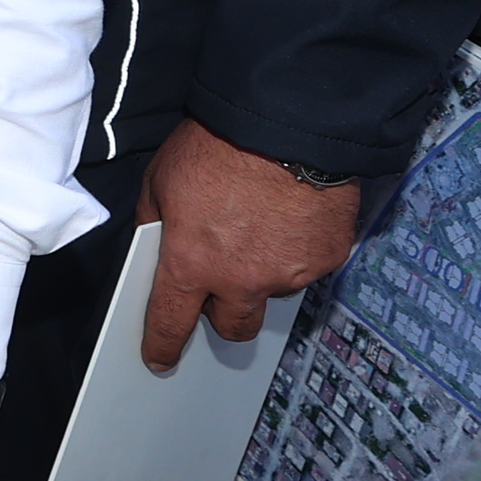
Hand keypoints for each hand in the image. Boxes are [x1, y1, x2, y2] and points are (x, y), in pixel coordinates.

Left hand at [134, 117, 351, 372]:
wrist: (286, 121)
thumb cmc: (218, 144)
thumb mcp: (161, 178)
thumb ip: (154, 221)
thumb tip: (154, 245)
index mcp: (191, 262)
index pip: (171, 322)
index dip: (164, 345)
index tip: (161, 359)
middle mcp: (241, 280)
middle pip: (233, 326)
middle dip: (225, 313)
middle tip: (223, 283)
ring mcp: (289, 273)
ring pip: (273, 293)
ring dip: (264, 275)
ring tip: (262, 229)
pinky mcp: (326, 258)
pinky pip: (307, 268)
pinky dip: (297, 251)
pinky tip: (291, 217)